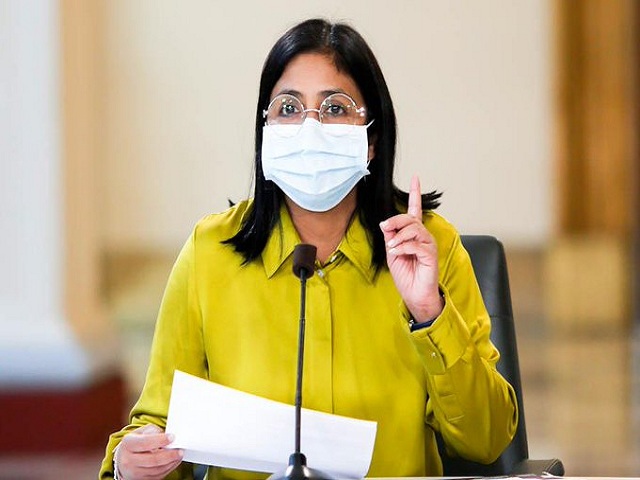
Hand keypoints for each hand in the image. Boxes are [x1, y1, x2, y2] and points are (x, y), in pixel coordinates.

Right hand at [115, 424, 182, 479]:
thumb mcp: (140, 432)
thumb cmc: (135, 443)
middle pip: (153, 459)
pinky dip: (168, 468)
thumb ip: (153, 431)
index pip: (145, 443)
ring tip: (179, 454)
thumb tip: (167, 434)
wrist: (123, 460)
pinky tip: (174, 461)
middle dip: (169, 455)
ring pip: (157, 469)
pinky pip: (158, 475)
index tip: (172, 437)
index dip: (160, 440)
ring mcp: (134, 472)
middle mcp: (128, 460)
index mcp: (128, 445)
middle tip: (180, 450)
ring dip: (171, 462)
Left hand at [379, 175, 443, 322]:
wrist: (413, 293)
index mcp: (414, 234)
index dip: (415, 193)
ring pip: (413, 229)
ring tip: (392, 248)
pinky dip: (402, 247)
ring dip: (398, 237)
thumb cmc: (406, 274)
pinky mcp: (430, 254)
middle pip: (410, 218)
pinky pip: (415, 244)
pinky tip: (397, 253)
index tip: (415, 178)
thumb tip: (385, 223)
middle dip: (395, 220)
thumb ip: (390, 237)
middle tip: (385, 227)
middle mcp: (423, 235)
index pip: (415, 209)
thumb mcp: (392, 252)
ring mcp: (428, 244)